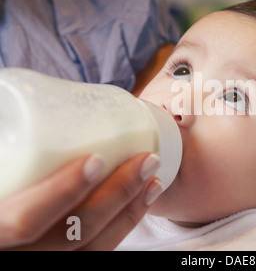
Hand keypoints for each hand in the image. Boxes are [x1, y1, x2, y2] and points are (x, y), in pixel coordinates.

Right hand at [0, 152, 161, 250]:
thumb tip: (6, 90)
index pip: (22, 221)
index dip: (62, 192)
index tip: (97, 159)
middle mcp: (11, 254)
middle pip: (70, 237)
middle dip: (115, 198)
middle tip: (145, 161)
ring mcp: (36, 262)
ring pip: (90, 250)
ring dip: (128, 214)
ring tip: (153, 180)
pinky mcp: (55, 262)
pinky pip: (93, 255)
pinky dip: (121, 229)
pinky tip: (139, 204)